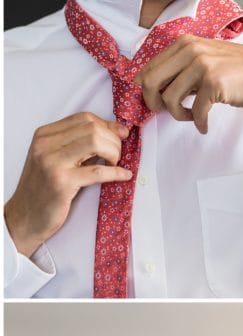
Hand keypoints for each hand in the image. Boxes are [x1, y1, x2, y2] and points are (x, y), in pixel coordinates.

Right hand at [4, 113, 131, 256]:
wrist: (25, 217)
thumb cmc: (45, 189)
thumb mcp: (57, 159)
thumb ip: (80, 145)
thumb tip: (117, 132)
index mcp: (44, 135)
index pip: (84, 118)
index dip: (108, 125)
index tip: (121, 135)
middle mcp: (45, 144)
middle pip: (92, 128)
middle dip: (113, 140)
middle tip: (117, 156)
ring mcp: (52, 162)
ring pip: (95, 143)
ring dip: (114, 153)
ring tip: (115, 164)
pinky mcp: (62, 182)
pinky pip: (97, 172)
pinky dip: (116, 173)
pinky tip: (124, 176)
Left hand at [135, 36, 242, 133]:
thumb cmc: (237, 70)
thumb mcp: (205, 58)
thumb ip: (181, 67)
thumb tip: (153, 86)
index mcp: (184, 43)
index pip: (148, 68)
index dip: (146, 90)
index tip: (157, 101)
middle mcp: (190, 50)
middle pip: (150, 82)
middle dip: (153, 103)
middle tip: (166, 112)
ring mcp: (202, 66)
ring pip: (169, 99)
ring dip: (178, 115)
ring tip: (191, 117)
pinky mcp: (214, 83)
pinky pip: (195, 112)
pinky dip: (199, 123)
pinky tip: (204, 125)